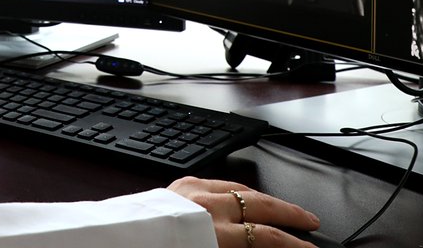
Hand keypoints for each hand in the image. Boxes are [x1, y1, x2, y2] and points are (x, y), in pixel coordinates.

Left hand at [166, 177, 320, 247]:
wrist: (112, 240)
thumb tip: (263, 246)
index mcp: (211, 231)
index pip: (267, 238)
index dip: (294, 245)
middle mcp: (205, 206)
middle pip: (260, 205)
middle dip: (290, 213)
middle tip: (310, 221)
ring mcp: (192, 190)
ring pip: (241, 188)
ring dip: (266, 198)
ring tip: (283, 207)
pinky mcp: (178, 183)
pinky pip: (217, 182)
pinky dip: (237, 188)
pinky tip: (245, 194)